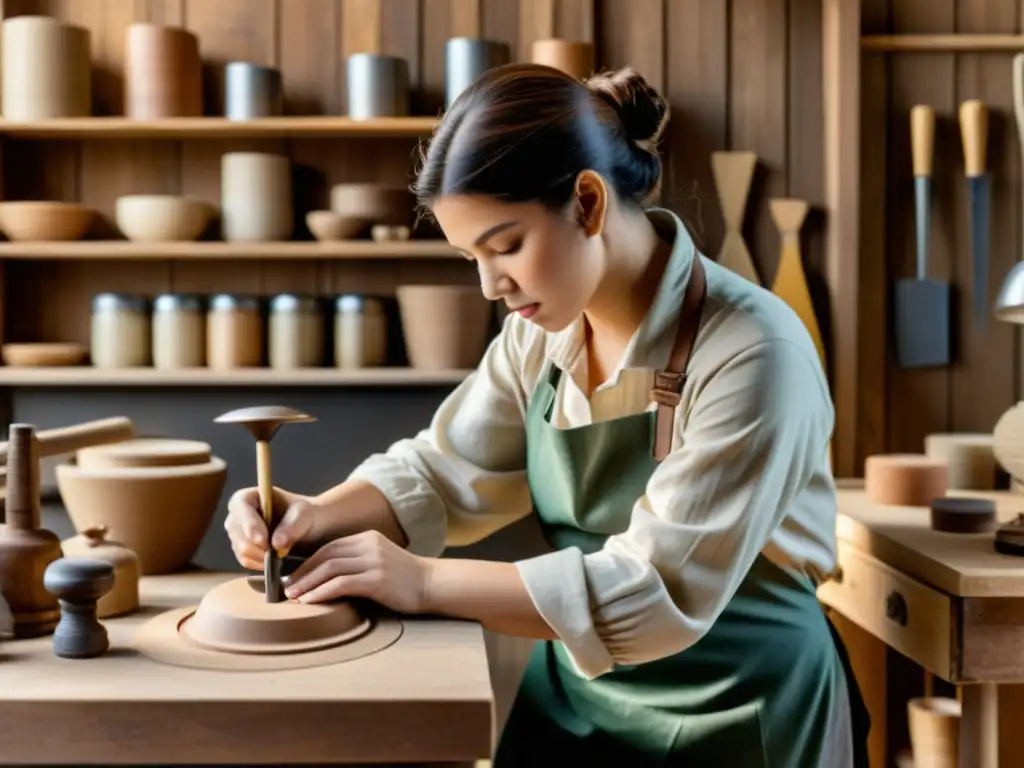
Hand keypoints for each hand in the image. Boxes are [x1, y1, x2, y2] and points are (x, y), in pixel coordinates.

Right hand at [224, 486, 317, 569]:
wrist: (309, 529)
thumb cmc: (305, 514)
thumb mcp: (305, 513)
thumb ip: (293, 525)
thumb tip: (276, 543)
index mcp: (250, 497)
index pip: (240, 506)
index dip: (249, 524)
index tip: (263, 541)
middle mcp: (239, 514)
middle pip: (237, 532)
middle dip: (257, 546)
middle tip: (278, 553)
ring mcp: (238, 533)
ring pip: (241, 549)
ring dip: (261, 556)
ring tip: (281, 555)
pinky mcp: (242, 550)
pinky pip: (246, 561)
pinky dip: (261, 563)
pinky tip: (275, 561)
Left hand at [283, 530, 432, 613]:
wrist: (433, 585)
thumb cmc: (405, 580)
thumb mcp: (380, 562)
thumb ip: (358, 563)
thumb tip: (326, 577)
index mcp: (368, 538)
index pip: (330, 547)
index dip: (308, 562)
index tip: (293, 577)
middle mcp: (369, 546)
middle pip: (326, 556)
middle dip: (302, 572)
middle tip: (285, 588)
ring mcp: (374, 561)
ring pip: (330, 568)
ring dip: (307, 583)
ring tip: (293, 597)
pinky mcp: (377, 579)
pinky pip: (341, 584)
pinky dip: (322, 592)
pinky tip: (310, 601)